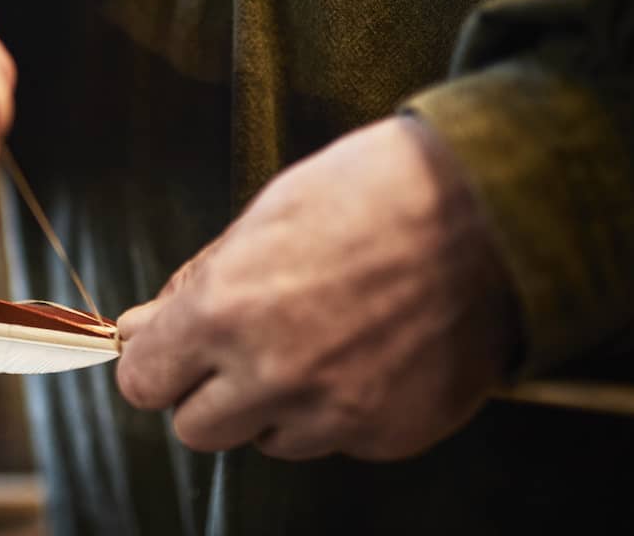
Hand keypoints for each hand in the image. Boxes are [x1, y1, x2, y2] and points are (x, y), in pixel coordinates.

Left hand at [115, 116, 518, 460]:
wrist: (492, 208)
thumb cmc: (373, 192)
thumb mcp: (265, 217)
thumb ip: (195, 285)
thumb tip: (141, 327)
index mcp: (225, 312)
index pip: (144, 383)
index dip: (158, 363)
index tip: (173, 352)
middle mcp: (272, 374)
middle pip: (196, 429)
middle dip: (209, 393)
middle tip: (245, 349)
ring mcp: (335, 411)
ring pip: (268, 440)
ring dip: (277, 404)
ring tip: (322, 340)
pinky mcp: (390, 433)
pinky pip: (337, 440)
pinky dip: (341, 408)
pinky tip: (369, 354)